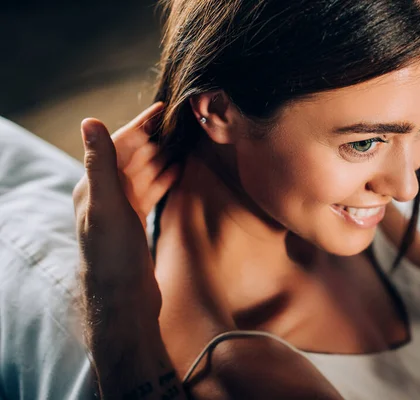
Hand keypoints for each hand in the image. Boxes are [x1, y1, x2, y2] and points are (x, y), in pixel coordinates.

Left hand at [74, 102, 177, 319]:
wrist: (124, 302)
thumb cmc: (114, 256)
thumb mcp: (108, 207)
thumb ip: (100, 163)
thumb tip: (90, 121)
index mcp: (93, 186)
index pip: (118, 145)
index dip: (140, 125)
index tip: (164, 108)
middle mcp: (104, 194)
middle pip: (133, 157)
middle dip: (155, 138)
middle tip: (183, 123)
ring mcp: (120, 209)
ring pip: (144, 173)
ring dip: (162, 157)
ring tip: (185, 142)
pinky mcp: (134, 222)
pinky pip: (150, 191)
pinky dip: (164, 179)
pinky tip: (178, 170)